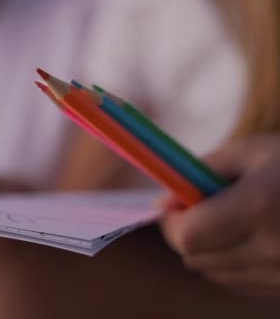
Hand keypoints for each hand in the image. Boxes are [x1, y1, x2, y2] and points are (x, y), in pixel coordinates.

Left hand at [160, 135, 279, 296]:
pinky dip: (234, 263)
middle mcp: (274, 248)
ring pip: (215, 273)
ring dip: (209, 249)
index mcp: (260, 208)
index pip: (187, 236)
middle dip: (186, 233)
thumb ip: (202, 171)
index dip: (171, 222)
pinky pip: (242, 282)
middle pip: (196, 258)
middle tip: (197, 209)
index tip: (173, 204)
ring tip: (232, 220)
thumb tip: (164, 200)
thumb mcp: (255, 152)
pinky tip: (253, 237)